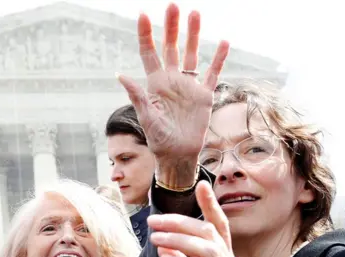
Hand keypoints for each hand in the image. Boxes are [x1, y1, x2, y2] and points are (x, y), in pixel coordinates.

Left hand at [118, 4, 228, 185]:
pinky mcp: (204, 95)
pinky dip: (218, 59)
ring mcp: (188, 86)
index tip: (143, 15)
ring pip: (192, 54)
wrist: (177, 154)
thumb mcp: (146, 116)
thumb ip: (136, 94)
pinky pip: (213, 73)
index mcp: (155, 83)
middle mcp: (172, 80)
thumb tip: (120, 74)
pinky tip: (223, 43)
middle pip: (171, 47)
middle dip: (171, 27)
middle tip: (173, 5)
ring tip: (195, 13)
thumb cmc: (158, 138)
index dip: (146, 35)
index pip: (149, 53)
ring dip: (193, 35)